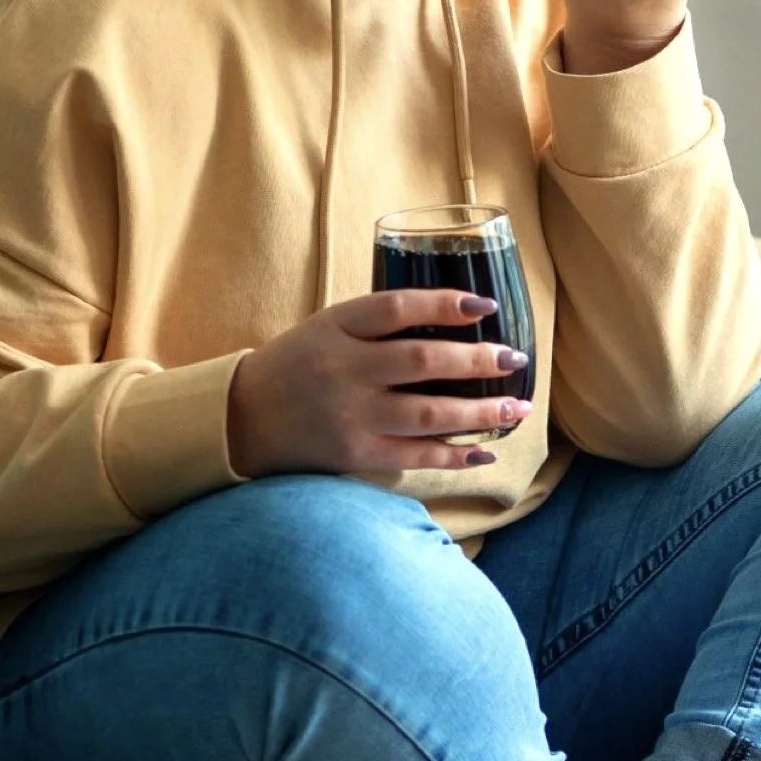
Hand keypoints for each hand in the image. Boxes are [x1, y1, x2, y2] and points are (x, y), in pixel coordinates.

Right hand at [226, 290, 531, 477]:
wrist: (243, 419)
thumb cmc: (298, 365)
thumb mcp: (328, 326)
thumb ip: (378, 322)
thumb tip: (457, 317)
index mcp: (337, 326)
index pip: (397, 308)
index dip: (444, 304)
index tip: (485, 306)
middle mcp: (345, 369)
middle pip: (423, 361)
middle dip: (477, 361)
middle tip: (514, 358)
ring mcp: (351, 415)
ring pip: (428, 414)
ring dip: (481, 412)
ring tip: (517, 409)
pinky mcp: (355, 454)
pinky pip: (416, 455)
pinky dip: (455, 455)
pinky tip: (486, 450)